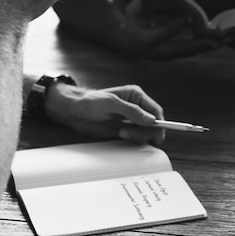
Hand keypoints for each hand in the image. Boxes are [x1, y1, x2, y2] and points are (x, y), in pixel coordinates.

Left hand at [45, 83, 166, 144]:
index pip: (155, 110)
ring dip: (136, 136)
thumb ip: (132, 111)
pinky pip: (136, 137)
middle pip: (152, 124)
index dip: (160, 122)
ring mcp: (130, 119)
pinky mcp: (124, 129)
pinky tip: (121, 135)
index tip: (159, 135)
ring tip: (121, 133)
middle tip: (127, 132)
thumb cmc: (90, 102)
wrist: (74, 112)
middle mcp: (136, 107)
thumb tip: (151, 120)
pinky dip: (132, 140)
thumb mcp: (111, 104)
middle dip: (144, 131)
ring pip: (145, 132)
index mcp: (135, 95)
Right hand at [119, 0, 219, 59]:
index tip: (190, 18)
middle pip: (179, 49)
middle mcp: (156, 51)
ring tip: (220, 43)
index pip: (163, 33)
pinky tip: (214, 44)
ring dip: (204, 48)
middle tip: (213, 41)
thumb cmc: (130, 22)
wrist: (126, 43)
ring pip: (186, 53)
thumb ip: (142, 1)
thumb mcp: (132, 9)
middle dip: (198, 45)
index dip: (176, 25)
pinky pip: (188, 52)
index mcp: (146, 40)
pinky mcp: (170, 56)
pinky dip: (201, 48)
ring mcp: (164, 56)